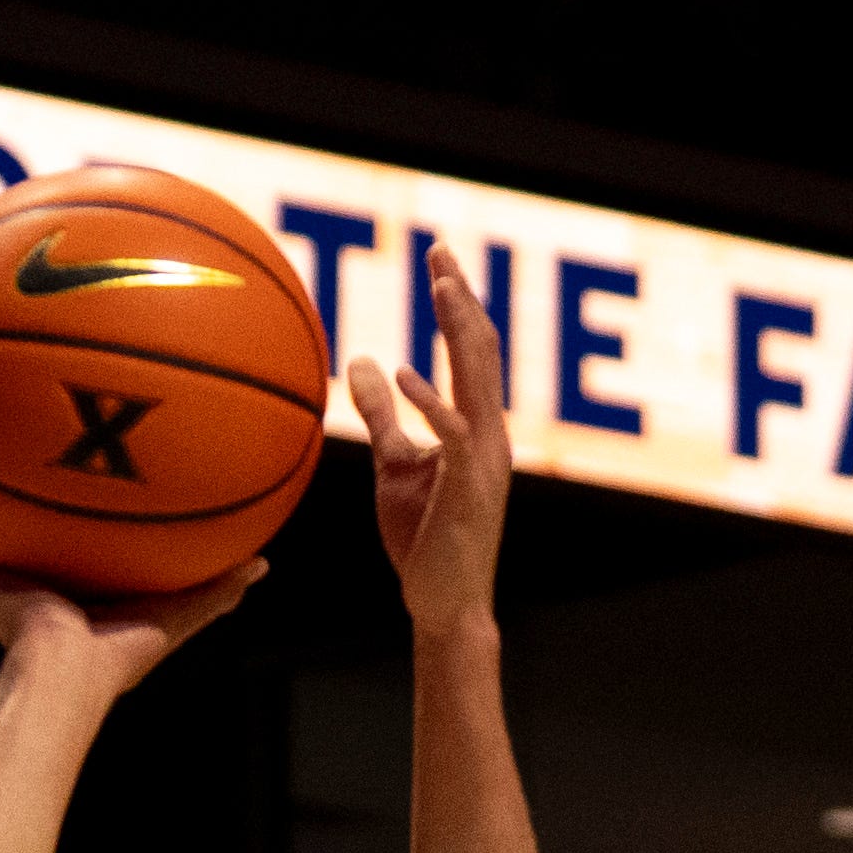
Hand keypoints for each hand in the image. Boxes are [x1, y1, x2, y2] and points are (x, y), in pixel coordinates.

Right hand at [0, 491, 260, 682]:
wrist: (67, 677)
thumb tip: (263, 565)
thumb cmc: (118, 656)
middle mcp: (27, 580)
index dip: (62, 515)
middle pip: (8, 532)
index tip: (67, 478)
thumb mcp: (176, 612)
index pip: (65, 546)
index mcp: (71, 589)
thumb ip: (216, 591)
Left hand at [351, 250, 514, 637]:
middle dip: (462, 299)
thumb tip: (362, 361)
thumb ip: (381, 413)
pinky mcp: (470, 489)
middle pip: (482, 351)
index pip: (472, 350)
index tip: (440, 259)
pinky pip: (456, 435)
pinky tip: (406, 374)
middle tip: (441, 250)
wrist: (443, 603)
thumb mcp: (394, 463)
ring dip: (459, 332)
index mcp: (476, 425)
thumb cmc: (422, 537)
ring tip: (440, 289)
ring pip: (479, 381)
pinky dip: (433, 403)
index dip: (458, 303)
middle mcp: (491, 434)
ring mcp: (486, 461)